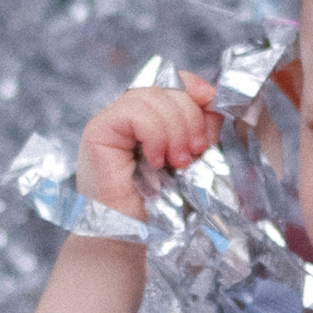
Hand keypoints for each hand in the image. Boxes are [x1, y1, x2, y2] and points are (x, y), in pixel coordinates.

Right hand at [80, 76, 219, 219]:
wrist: (129, 232)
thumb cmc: (160, 202)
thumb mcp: (193, 157)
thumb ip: (201, 127)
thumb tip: (213, 98)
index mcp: (150, 115)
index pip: (172, 81)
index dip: (194, 87)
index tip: (212, 103)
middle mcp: (128, 112)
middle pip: (165, 88)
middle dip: (190, 115)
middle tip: (195, 150)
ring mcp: (111, 119)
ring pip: (151, 97)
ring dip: (174, 128)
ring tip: (178, 161)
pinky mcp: (99, 130)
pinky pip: (133, 112)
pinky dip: (154, 133)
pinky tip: (156, 160)